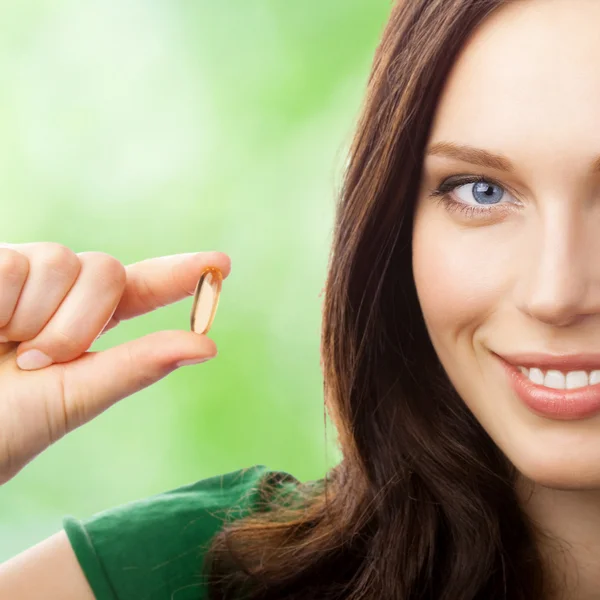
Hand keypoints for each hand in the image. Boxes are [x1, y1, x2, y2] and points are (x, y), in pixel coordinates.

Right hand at [0, 243, 230, 484]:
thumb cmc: (2, 423)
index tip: (220, 263)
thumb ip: (136, 367)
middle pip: (108, 271)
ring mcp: (19, 274)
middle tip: (34, 359)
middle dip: (79, 321)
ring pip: (63, 261)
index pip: (142, 289)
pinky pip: (11, 263)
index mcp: (84, 326)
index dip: (180, 274)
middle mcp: (56, 293)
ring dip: (34, 316)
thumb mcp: (73, 397)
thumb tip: (208, 347)